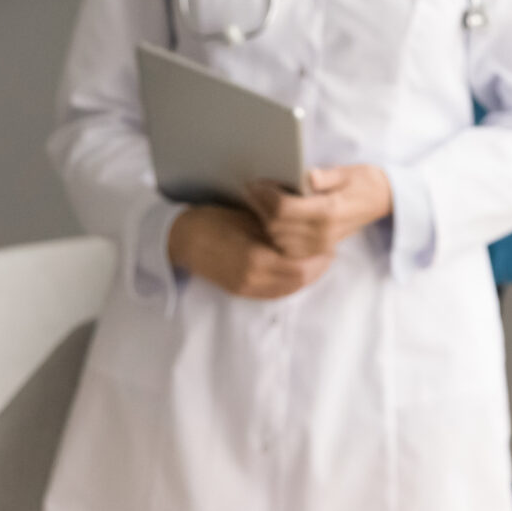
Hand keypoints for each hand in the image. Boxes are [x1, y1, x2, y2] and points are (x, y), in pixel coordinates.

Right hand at [166, 204, 332, 299]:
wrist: (182, 239)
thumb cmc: (216, 220)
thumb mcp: (250, 217)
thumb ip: (277, 227)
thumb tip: (306, 227)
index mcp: (256, 258)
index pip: (300, 265)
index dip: (319, 255)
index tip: (329, 241)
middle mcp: (252, 279)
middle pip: (298, 280)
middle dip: (317, 266)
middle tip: (328, 251)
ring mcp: (245, 288)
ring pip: (288, 289)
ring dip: (306, 276)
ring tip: (317, 259)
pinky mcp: (240, 291)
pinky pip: (274, 293)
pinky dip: (290, 283)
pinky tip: (297, 269)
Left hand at [247, 164, 393, 261]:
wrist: (382, 199)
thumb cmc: (364, 181)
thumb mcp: (346, 172)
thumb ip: (325, 176)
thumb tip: (307, 176)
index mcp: (329, 210)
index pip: (284, 209)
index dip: (264, 196)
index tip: (255, 183)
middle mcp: (323, 232)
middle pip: (276, 226)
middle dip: (258, 207)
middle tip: (250, 190)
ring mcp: (320, 244)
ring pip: (277, 240)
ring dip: (263, 221)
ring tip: (257, 202)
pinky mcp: (319, 249)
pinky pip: (286, 249)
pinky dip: (274, 235)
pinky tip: (270, 220)